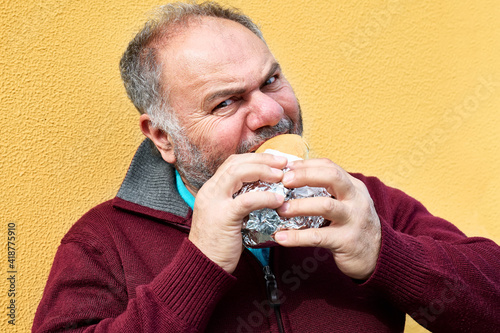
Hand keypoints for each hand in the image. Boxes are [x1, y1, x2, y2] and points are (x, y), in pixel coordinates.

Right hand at [189, 153, 287, 273]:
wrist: (204, 266)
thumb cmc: (219, 243)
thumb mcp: (226, 215)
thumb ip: (238, 201)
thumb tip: (265, 191)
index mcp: (211, 189)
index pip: (232, 163)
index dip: (255, 158)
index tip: (274, 161)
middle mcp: (210, 191)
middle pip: (236, 163)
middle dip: (262, 159)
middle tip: (283, 162)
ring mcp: (214, 202)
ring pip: (239, 173)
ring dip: (264, 171)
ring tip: (281, 175)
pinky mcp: (223, 216)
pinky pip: (247, 200)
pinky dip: (265, 197)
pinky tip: (278, 199)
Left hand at [274, 158, 380, 279]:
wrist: (378, 257)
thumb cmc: (354, 227)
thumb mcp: (347, 204)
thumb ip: (328, 192)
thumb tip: (293, 181)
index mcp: (354, 187)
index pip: (330, 167)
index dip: (307, 165)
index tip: (287, 168)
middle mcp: (356, 200)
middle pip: (332, 177)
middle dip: (305, 176)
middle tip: (284, 181)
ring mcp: (353, 220)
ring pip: (325, 206)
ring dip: (299, 206)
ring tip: (280, 210)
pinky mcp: (346, 241)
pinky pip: (318, 236)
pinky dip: (297, 237)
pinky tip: (281, 237)